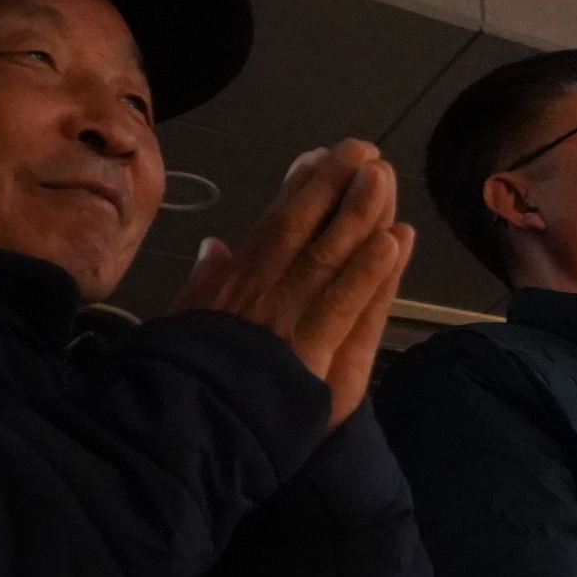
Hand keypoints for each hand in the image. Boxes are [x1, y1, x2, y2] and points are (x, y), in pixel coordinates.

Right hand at [174, 140, 413, 429]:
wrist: (182, 427)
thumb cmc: (181, 378)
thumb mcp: (183, 323)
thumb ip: (203, 283)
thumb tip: (215, 243)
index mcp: (233, 283)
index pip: (273, 226)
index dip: (299, 189)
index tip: (318, 155)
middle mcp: (261, 289)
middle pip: (303, 227)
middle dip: (333, 184)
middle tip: (362, 149)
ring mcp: (287, 316)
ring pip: (328, 254)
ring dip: (358, 213)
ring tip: (382, 175)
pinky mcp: (310, 350)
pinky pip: (346, 303)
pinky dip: (370, 270)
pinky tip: (395, 239)